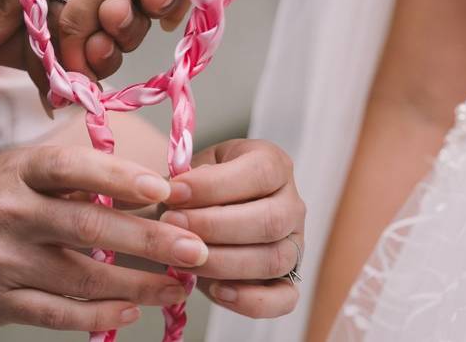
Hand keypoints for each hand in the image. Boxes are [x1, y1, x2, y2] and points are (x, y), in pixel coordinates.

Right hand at [0, 146, 209, 329]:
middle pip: (89, 226)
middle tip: (195, 249)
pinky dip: (100, 314)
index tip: (165, 190)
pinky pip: (58, 313)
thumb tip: (140, 192)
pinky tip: (133, 311)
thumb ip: (73, 180)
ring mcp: (2, 261)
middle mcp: (10, 214)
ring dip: (138, 284)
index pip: (73, 168)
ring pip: (82, 276)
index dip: (121, 177)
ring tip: (178, 285)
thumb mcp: (17, 173)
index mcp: (18, 172)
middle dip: (150, 239)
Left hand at [161, 139, 304, 317]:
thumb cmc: (197, 188)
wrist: (200, 213)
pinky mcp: (289, 279)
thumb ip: (187, 180)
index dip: (214, 185)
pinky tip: (217, 291)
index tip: (173, 192)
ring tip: (181, 257)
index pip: (260, 172)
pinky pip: (284, 298)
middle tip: (171, 224)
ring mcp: (294, 244)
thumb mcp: (192, 171)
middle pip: (269, 220)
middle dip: (214, 226)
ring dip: (222, 262)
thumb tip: (176, 192)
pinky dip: (251, 300)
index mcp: (274, 165)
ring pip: (273, 260)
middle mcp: (292, 204)